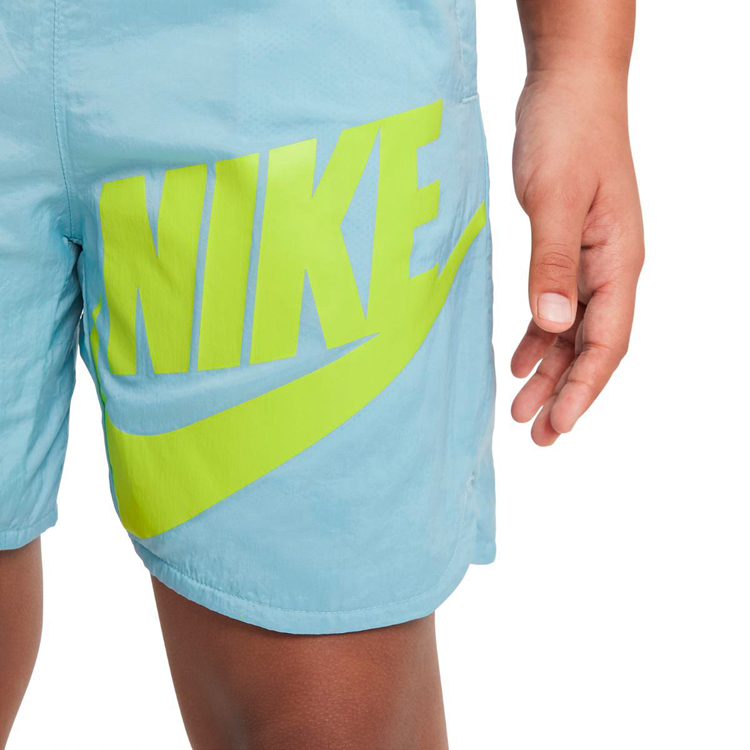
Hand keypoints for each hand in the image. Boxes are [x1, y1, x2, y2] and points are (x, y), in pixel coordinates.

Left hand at [510, 70, 644, 445]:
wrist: (569, 88)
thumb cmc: (568, 133)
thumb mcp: (553, 199)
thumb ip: (551, 264)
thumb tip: (553, 326)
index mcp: (618, 262)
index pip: (607, 343)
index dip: (584, 390)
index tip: (558, 426)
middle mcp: (609, 269)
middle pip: (591, 348)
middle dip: (565, 394)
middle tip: (536, 435)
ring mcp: (589, 260)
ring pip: (571, 333)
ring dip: (548, 372)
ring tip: (520, 407)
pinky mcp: (566, 250)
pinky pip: (555, 307)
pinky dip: (538, 337)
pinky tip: (518, 359)